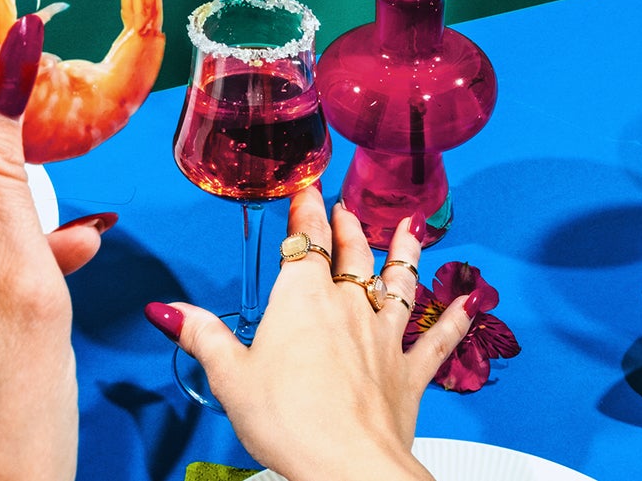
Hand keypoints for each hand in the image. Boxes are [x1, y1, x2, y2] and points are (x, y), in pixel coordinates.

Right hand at [148, 187, 475, 479]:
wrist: (348, 465)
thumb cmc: (290, 422)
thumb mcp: (230, 376)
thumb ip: (203, 336)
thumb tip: (169, 310)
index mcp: (301, 300)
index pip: (304, 240)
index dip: (306, 210)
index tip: (308, 189)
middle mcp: (347, 308)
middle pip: (351, 254)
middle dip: (348, 226)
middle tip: (345, 208)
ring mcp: (384, 338)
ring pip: (398, 283)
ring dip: (405, 254)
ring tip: (411, 230)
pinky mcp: (409, 373)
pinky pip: (439, 339)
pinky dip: (457, 318)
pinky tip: (472, 301)